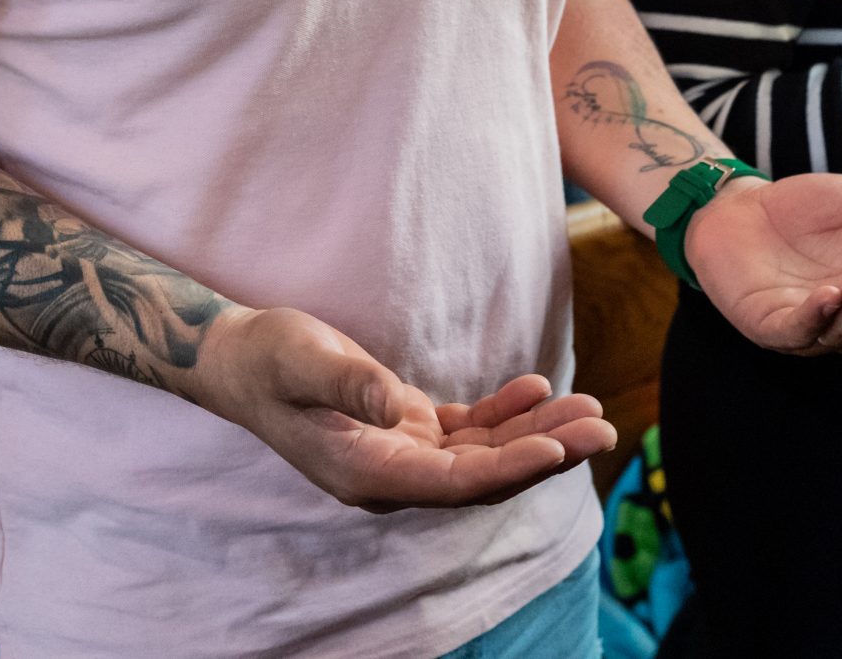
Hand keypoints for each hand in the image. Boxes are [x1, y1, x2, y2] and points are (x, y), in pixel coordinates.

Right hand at [188, 306, 615, 512]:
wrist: (238, 359)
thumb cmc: (266, 359)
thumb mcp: (302, 361)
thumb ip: (351, 384)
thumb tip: (400, 409)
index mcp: (367, 473)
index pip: (455, 482)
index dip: (510, 469)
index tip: (558, 449)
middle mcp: (392, 474)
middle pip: (484, 476)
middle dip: (545, 453)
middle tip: (602, 427)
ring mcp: (401, 453)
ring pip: (484, 454)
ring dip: (537, 432)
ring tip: (591, 408)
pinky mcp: (404, 428)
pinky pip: (467, 431)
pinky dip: (504, 413)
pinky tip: (538, 387)